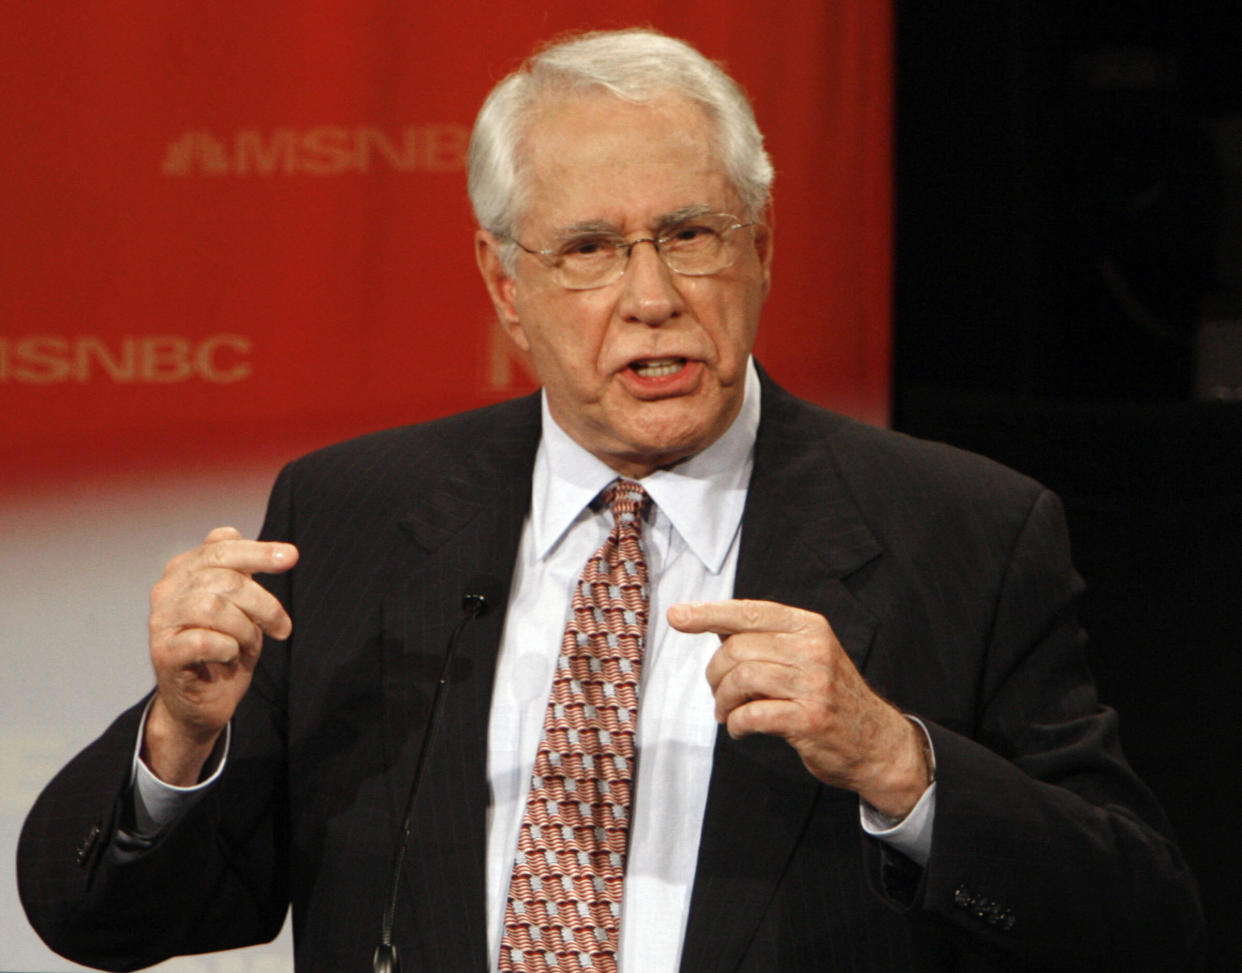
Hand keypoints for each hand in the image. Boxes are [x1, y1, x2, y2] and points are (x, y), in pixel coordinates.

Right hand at [145, 527, 297, 783]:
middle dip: (264, 604)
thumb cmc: (224, 647)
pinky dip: (228, 648)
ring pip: (213, 607)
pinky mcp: (163, 654)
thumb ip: (235, 570)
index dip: (259, 552)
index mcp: (184, 571)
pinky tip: (230, 657)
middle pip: (225, 580)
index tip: (292, 557)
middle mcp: (167, 591)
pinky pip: (203, 641)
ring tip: (250, 645)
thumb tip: (229, 530)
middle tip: (282, 627)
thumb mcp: (239, 605)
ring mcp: (161, 622)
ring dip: (245, 629)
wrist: (202, 702)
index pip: (222, 550)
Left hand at [668, 599, 929, 818]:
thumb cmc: (831, 697)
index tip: (676, 616)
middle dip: (715, 673)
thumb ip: (767, 640)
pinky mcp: (810, 720)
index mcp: (809, 627)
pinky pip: (752, 715)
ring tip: (726, 713)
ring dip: (723, 701)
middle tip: (718, 692)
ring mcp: (814, 684)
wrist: (878, 743)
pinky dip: (736, 724)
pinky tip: (740, 729)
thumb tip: (713, 628)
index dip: (708, 613)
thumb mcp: (807, 655)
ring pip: (741, 679)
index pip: (749, 611)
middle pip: (737, 649)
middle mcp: (813, 649)